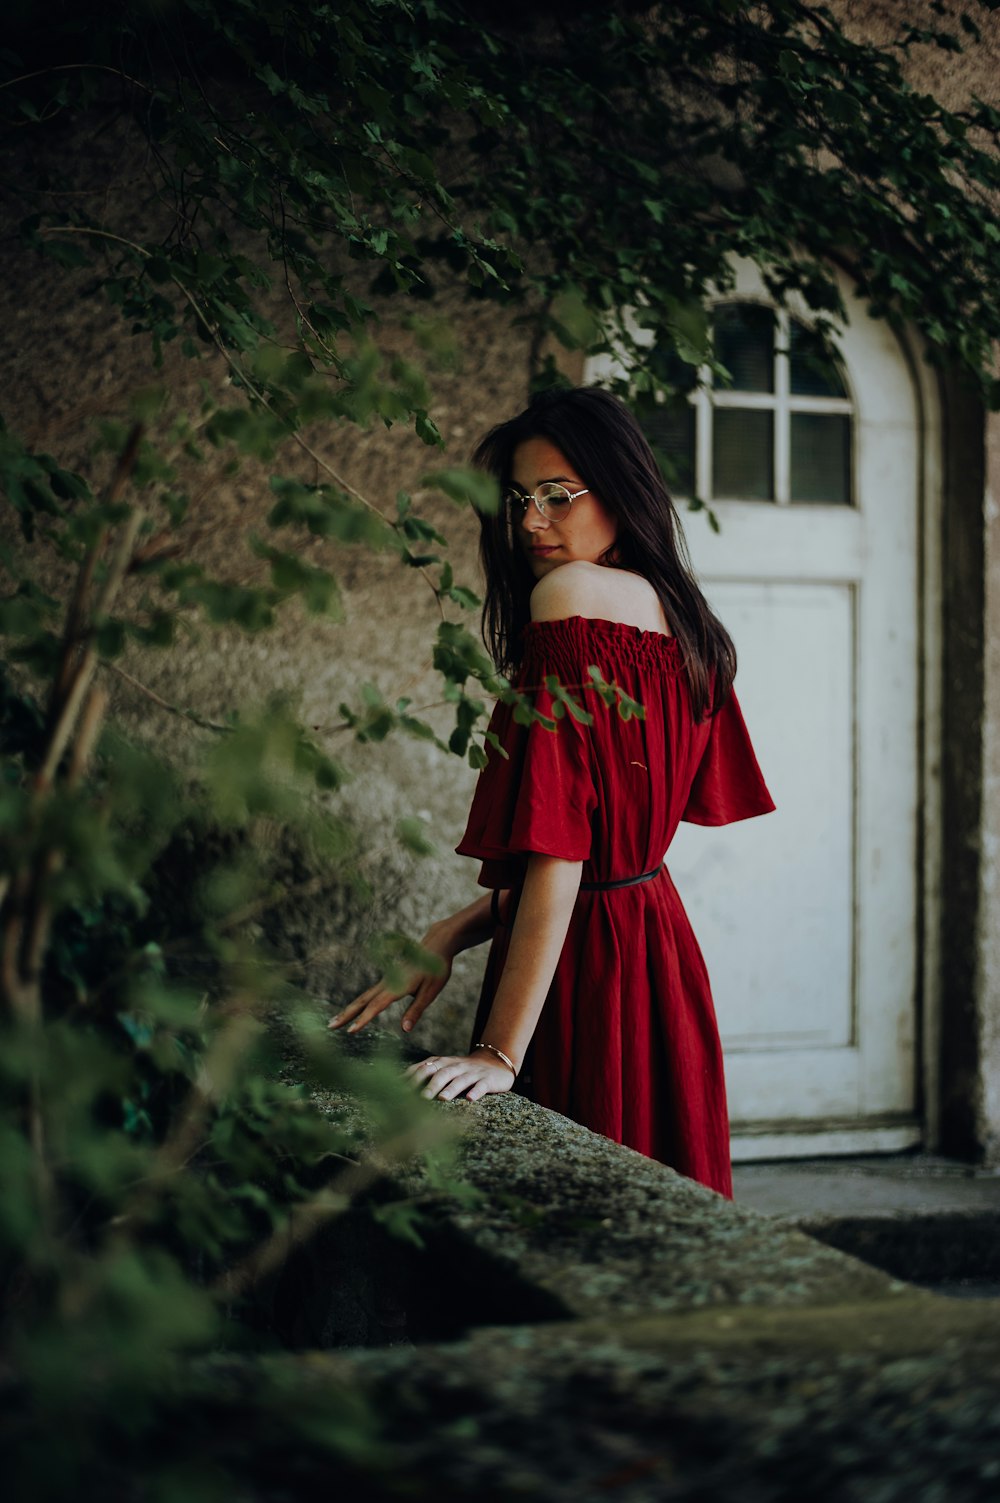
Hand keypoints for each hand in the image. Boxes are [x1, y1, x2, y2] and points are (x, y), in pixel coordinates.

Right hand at [328, 925, 453, 1034]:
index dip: (363, 1020)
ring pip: (363, 997)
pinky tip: (354, 1010)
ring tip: (335, 1021)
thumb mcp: (430, 992)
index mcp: (397, 987)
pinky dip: (358, 1004)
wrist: (436, 945)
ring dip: (349, 1010)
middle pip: (362, 1001)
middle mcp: (387, 984)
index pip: (375, 1006)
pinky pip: (369, 994)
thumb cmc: (436, 969)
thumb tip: (405, 1030)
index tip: (350, 1031)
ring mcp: (386, 981)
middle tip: (329, 1026)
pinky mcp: (389, 980)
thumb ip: (416, 1010)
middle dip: (345, 1014)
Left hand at [404, 1051, 514, 1101]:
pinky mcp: (488, 1080)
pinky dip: (476, 1091)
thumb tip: (398, 1083)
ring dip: (450, 1089)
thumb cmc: (464, 1070)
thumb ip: (426, 1073)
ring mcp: (473, 1073)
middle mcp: (457, 1066)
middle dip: (430, 1085)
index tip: (402, 1088)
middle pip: (442, 1073)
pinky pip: (482, 1086)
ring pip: (460, 1080)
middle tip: (421, 1098)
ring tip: (442, 1098)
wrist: (496, 1063)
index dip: (414, 1077)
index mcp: (444, 1063)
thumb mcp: (445, 1068)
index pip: (426, 1067)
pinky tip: (470, 1099)